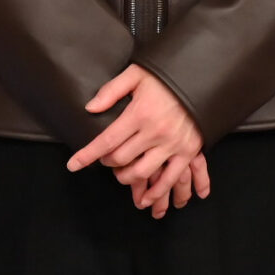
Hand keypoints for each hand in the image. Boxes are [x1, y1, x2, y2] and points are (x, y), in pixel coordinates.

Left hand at [66, 65, 206, 215]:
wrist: (201, 79)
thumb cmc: (166, 77)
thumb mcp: (136, 74)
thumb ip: (111, 91)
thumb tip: (90, 108)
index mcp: (139, 113)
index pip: (106, 140)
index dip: (87, 155)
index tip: (73, 165)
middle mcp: (155, 132)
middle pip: (121, 159)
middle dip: (107, 163)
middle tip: (105, 159)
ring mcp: (172, 144)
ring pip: (142, 172)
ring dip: (126, 178)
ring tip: (121, 174)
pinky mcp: (188, 152)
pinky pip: (170, 179)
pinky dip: (157, 192)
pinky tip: (146, 199)